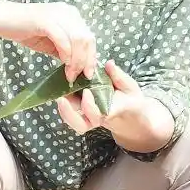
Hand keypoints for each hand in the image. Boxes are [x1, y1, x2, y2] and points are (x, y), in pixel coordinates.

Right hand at [0, 1, 97, 80]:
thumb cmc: (24, 30)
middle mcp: (68, 12)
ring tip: (69, 74)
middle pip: (87, 39)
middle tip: (78, 77)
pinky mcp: (45, 20)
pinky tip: (63, 64)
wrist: (1, 18)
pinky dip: (66, 53)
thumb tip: (78, 67)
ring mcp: (57, 14)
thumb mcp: (50, 43)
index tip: (88, 74)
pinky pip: (62, 39)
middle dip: (86, 61)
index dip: (92, 57)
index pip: (89, 37)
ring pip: (78, 39)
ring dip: (76, 60)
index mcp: (71, 16)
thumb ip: (64, 51)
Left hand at [56, 61, 173, 152]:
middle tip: (63, 99)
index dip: (91, 107)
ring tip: (58, 97)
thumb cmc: (129, 99)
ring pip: (74, 123)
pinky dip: (64, 108)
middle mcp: (98, 119)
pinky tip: (60, 94)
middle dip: (70, 114)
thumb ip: (119, 77)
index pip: (100, 114)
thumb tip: (109, 64)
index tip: (87, 91)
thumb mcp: (130, 87)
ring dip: (64, 112)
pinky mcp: (82, 116)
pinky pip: (71, 117)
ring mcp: (89, 120)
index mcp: (112, 111)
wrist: (129, 112)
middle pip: (81, 125)